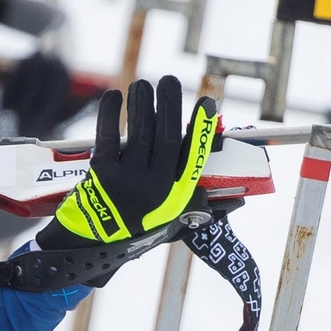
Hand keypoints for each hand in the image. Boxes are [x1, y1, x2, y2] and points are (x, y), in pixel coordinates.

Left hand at [38, 75, 215, 248]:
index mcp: (175, 197)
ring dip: (142, 104)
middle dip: (170, 104)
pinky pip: (108, 136)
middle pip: (167, 136)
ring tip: (143, 84)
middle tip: (169, 80)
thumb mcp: (172, 225)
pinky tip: (114, 96)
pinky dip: (110, 114)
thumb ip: (202, 208)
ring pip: (140, 133)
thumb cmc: (134, 233)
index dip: (201, 128)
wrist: (88, 250)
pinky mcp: (101, 174)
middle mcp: (155, 188)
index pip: (194, 156)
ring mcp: (127, 181)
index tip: (207, 103)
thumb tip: (241, 201)